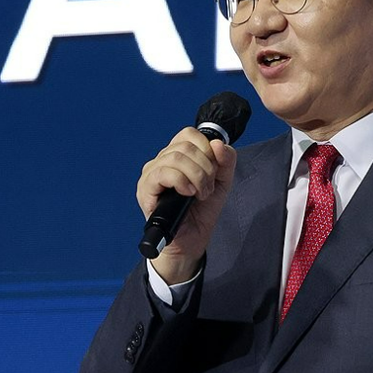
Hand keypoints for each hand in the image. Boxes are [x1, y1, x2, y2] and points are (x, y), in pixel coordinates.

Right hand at [136, 127, 236, 283]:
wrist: (192, 238)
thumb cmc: (202, 210)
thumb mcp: (223, 181)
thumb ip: (226, 160)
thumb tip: (218, 144)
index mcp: (177, 154)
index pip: (189, 134)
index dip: (207, 149)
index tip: (214, 170)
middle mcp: (161, 160)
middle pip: (185, 146)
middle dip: (206, 167)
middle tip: (208, 187)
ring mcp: (151, 173)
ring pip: (175, 157)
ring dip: (196, 176)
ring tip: (200, 193)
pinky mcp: (145, 189)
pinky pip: (163, 173)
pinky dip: (181, 181)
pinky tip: (188, 194)